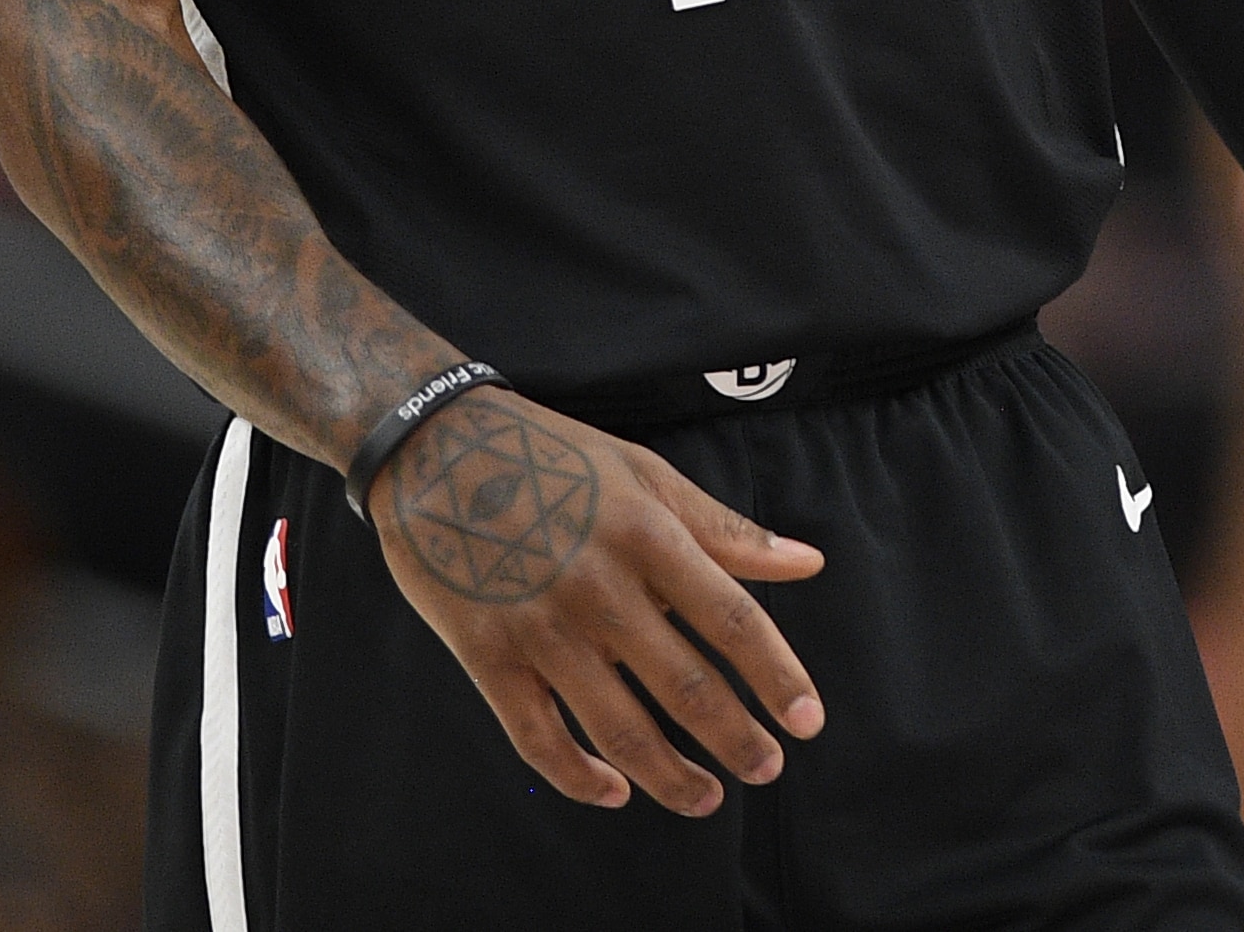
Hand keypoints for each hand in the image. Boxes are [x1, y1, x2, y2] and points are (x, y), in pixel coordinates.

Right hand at [366, 388, 826, 815]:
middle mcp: (599, 587)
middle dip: (736, 739)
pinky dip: (580, 778)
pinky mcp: (487, 655)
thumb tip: (808, 563)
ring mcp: (540, 627)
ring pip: (620, 729)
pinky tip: (614, 792)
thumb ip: (724, 530)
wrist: (434, 445)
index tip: (809, 722)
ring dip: (672, 776)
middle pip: (685, 686)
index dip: (778, 677)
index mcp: (646, 534)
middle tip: (767, 770)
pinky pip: (539, 738)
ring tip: (706, 798)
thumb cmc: (552, 456)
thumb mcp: (643, 475)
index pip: (732, 620)